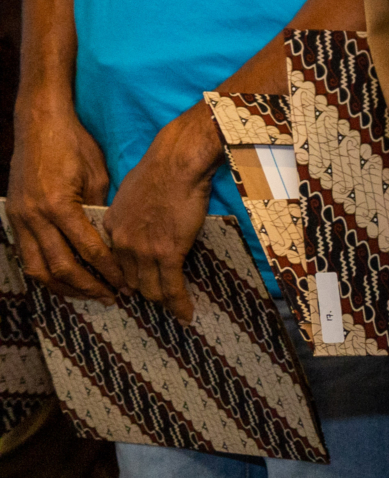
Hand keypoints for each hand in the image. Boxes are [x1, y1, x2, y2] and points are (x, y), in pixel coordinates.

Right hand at [6, 94, 116, 300]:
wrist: (39, 123)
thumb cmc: (74, 143)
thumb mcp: (97, 174)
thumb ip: (100, 209)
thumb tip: (112, 239)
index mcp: (60, 205)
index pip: (88, 249)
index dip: (108, 270)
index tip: (125, 282)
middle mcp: (36, 217)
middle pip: (61, 267)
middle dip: (87, 286)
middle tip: (111, 297)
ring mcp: (20, 219)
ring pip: (38, 268)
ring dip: (64, 286)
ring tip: (88, 294)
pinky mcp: (14, 217)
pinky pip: (27, 255)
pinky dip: (45, 271)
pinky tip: (63, 277)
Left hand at [101, 103, 221, 321]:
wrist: (177, 161)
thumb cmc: (161, 167)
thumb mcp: (130, 189)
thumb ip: (129, 210)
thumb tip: (140, 216)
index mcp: (112, 228)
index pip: (116, 264)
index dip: (127, 278)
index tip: (135, 286)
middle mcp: (123, 244)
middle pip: (131, 281)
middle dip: (145, 292)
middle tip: (160, 299)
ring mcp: (144, 251)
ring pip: (151, 289)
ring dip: (164, 301)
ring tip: (176, 310)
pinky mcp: (168, 252)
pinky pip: (173, 288)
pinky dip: (179, 305)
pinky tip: (186, 315)